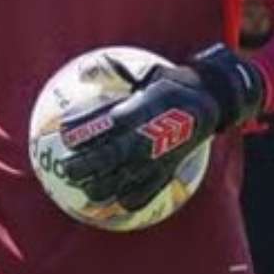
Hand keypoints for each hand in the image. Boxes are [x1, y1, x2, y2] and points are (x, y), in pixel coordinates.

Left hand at [58, 44, 263, 211]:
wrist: (209, 102)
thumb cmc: (169, 85)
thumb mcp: (144, 72)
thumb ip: (111, 71)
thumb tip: (82, 70)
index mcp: (138, 111)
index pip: (104, 124)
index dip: (83, 131)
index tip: (64, 136)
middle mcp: (146, 137)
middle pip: (110, 156)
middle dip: (85, 166)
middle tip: (66, 170)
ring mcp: (157, 157)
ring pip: (125, 179)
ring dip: (102, 187)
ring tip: (86, 191)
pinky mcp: (167, 171)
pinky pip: (148, 191)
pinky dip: (132, 199)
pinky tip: (118, 203)